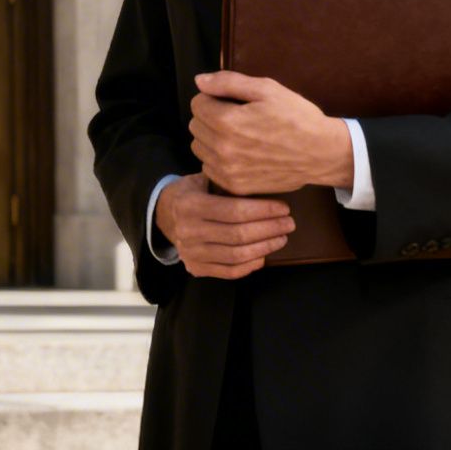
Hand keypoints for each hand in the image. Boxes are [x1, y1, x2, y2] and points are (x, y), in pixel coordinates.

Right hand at [155, 174, 294, 278]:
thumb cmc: (190, 192)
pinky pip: (229, 271)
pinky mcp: (196, 268)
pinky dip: (250, 265)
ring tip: (281, 238)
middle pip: (238, 235)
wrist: (162, 214)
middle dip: (269, 229)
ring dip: (265, 247)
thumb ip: (226, 182)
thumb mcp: (202, 179)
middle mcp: (188, 231)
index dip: (263, 211)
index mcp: (190, 205)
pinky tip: (264, 255)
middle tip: (289, 223)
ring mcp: (191, 253)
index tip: (283, 208)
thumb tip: (265, 183)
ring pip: (236, 255)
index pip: (234, 211)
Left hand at [189, 72, 353, 195]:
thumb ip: (228, 82)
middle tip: (238, 116)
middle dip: (211, 116)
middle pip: (195, 124)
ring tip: (239, 134)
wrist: (322, 154)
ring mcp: (228, 170)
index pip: (197, 103)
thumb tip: (199, 81)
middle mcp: (222, 149)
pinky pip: (209, 167)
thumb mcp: (267, 89)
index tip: (233, 101)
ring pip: (199, 146)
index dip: (214, 97)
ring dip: (211, 138)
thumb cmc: (297, 118)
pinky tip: (239, 152)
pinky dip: (218, 158)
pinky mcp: (235, 186)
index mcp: (227, 121)